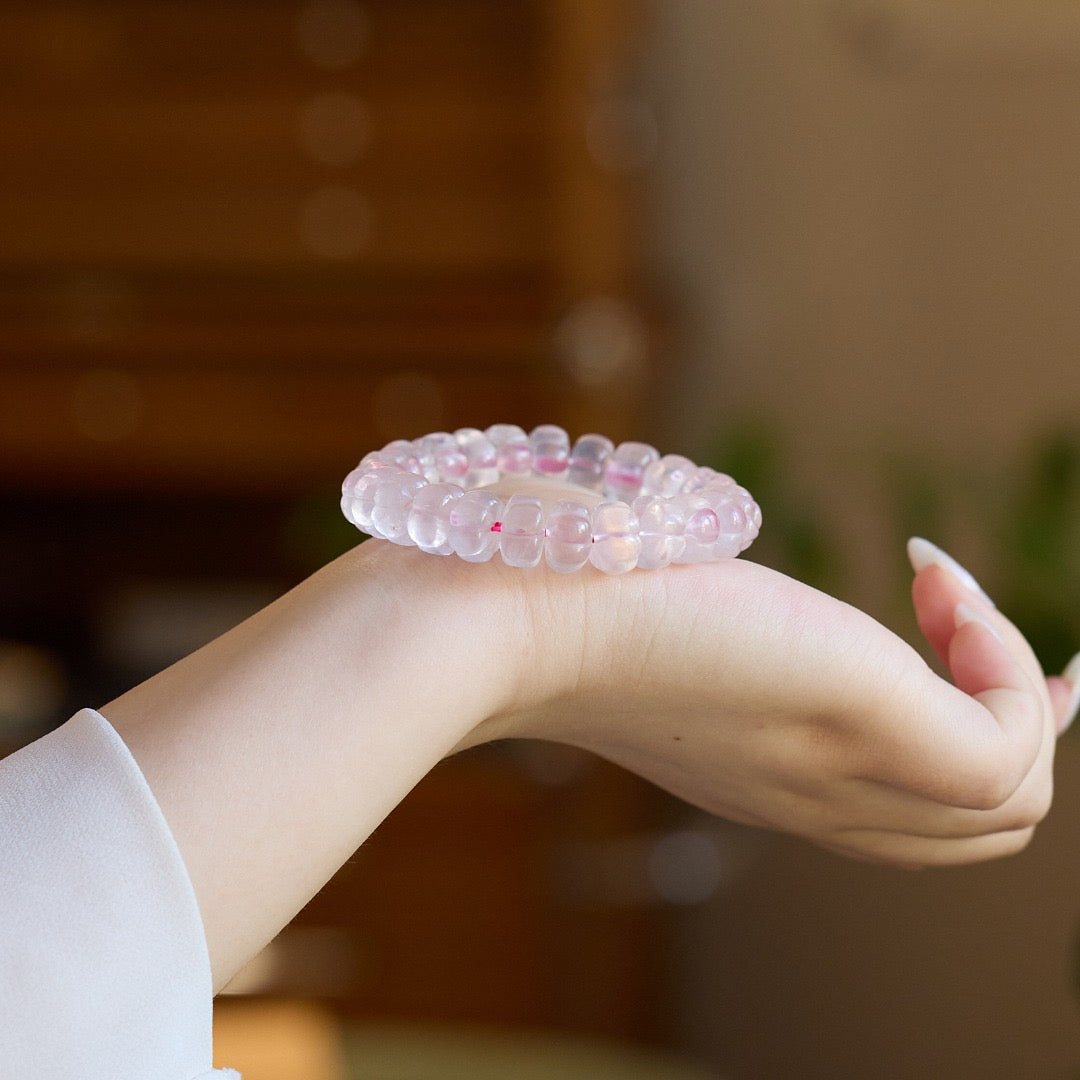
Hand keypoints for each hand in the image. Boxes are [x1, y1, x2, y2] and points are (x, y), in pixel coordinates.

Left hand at [489, 537, 1072, 867]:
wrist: (513, 616)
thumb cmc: (566, 594)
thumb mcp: (668, 631)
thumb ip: (716, 633)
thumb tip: (741, 590)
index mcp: (772, 784)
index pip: (915, 821)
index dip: (962, 740)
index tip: (948, 634)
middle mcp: (815, 800)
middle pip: (985, 826)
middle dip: (1018, 723)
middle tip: (982, 623)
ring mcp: (845, 773)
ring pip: (1012, 802)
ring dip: (1015, 684)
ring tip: (950, 594)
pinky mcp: (865, 721)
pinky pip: (1009, 742)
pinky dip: (1002, 657)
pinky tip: (928, 578)